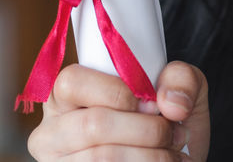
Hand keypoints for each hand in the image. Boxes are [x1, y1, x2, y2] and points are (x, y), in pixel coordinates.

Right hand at [27, 61, 210, 160]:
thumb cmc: (165, 125)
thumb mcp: (178, 91)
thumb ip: (181, 79)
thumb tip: (171, 102)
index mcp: (66, 97)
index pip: (72, 82)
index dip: (117, 93)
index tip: (152, 105)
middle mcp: (51, 133)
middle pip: (93, 124)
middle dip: (146, 130)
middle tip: (172, 133)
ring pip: (102, 158)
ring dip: (151, 156)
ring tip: (171, 153)